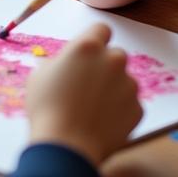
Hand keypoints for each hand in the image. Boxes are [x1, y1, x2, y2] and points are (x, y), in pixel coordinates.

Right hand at [25, 23, 142, 166]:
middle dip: (105, 66)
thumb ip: (59, 62)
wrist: (66, 148)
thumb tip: (64, 64)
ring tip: (93, 108)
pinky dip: (120, 110)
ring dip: (113, 89)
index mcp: (88, 46)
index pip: (101, 29)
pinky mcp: (137, 108)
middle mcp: (113, 60)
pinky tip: (102, 121)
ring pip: (124, 80)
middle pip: (115, 55)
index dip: (96, 40)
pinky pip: (130, 104)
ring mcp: (128, 84)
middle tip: (89, 84)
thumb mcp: (40, 75)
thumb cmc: (47, 109)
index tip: (91, 52)